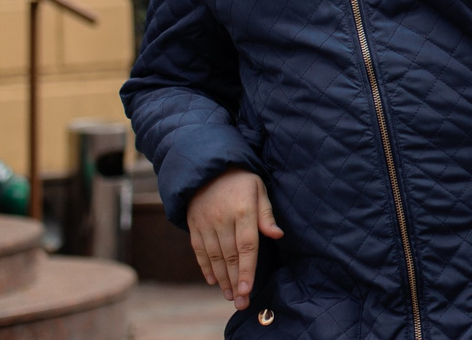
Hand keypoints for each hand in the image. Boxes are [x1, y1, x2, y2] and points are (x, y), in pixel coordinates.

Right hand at [186, 169, 281, 308]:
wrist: (207, 168)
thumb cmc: (240, 180)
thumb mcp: (259, 189)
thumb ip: (266, 214)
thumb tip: (277, 235)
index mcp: (243, 211)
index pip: (246, 246)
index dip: (247, 269)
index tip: (248, 289)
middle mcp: (222, 220)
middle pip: (230, 257)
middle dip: (236, 282)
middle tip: (241, 302)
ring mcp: (206, 225)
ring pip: (214, 257)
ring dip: (222, 279)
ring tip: (230, 296)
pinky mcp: (194, 227)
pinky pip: (199, 251)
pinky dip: (206, 267)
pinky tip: (213, 281)